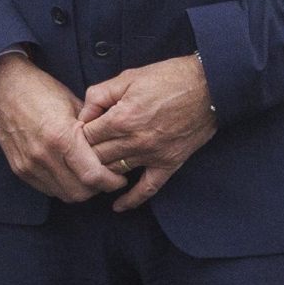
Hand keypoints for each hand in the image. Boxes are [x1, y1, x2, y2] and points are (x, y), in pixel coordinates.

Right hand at [0, 52, 124, 205]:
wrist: (3, 89)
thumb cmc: (42, 92)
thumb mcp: (75, 105)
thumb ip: (92, 132)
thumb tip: (112, 151)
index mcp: (61, 137)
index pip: (93, 176)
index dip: (112, 181)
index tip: (119, 176)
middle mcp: (43, 155)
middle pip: (80, 192)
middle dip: (98, 188)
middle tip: (106, 177)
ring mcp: (29, 164)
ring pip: (64, 194)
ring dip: (80, 189)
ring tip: (87, 175)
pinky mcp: (19, 169)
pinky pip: (48, 189)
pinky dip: (62, 186)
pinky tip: (68, 173)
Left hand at [78, 54, 217, 212]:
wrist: (209, 86)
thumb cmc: (168, 78)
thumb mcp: (127, 78)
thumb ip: (99, 95)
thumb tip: (82, 114)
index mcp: (120, 119)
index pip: (84, 137)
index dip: (75, 135)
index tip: (74, 134)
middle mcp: (134, 141)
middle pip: (95, 158)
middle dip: (83, 156)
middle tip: (77, 156)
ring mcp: (152, 155)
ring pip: (115, 173)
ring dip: (101, 174)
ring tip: (90, 173)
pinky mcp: (169, 163)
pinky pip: (148, 188)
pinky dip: (132, 199)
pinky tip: (118, 206)